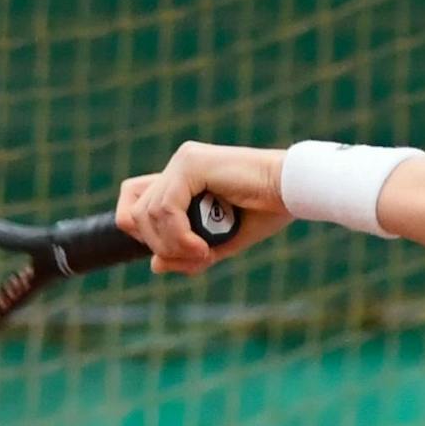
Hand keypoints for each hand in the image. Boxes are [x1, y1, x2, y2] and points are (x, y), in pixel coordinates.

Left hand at [113, 142, 288, 275]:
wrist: (293, 192)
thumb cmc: (265, 212)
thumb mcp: (219, 241)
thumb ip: (187, 252)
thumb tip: (154, 264)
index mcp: (181, 177)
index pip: (132, 200)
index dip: (140, 231)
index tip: (169, 251)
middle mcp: (178, 164)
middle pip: (136, 213)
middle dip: (160, 245)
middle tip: (196, 257)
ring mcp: (183, 161)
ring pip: (148, 214)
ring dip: (172, 245)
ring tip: (203, 254)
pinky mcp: (191, 163)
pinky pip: (166, 208)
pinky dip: (179, 236)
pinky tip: (203, 248)